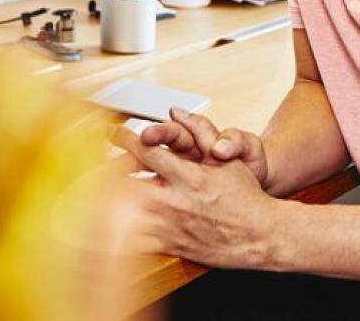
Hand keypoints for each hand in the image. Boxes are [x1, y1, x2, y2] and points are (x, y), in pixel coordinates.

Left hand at [113, 121, 284, 267]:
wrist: (261, 237)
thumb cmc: (246, 197)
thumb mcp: (228, 160)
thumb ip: (202, 133)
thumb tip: (177, 112)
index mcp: (188, 176)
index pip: (147, 151)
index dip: (125, 138)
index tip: (113, 132)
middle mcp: (175, 201)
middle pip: (127, 183)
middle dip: (108, 171)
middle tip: (98, 164)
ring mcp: (171, 227)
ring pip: (125, 214)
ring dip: (110, 200)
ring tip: (98, 190)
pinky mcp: (170, 246)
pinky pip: (135, 240)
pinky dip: (119, 230)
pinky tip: (111, 223)